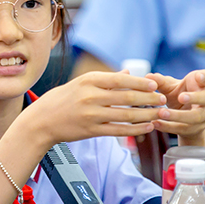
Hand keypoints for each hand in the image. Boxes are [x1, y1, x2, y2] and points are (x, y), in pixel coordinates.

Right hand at [28, 71, 165, 145]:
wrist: (42, 120)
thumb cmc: (63, 99)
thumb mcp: (81, 83)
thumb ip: (106, 79)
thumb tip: (128, 73)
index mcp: (89, 81)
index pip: (121, 80)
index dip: (141, 82)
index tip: (155, 84)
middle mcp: (91, 96)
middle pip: (127, 97)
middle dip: (148, 99)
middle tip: (162, 100)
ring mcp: (91, 114)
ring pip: (126, 115)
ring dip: (146, 115)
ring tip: (159, 114)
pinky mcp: (91, 130)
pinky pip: (119, 130)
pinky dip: (135, 129)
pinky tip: (147, 127)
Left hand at [145, 68, 204, 143]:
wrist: (184, 119)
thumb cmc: (179, 96)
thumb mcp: (170, 88)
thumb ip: (160, 82)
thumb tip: (148, 76)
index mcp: (201, 84)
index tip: (198, 77)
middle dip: (195, 97)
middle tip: (181, 97)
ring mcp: (203, 115)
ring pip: (195, 116)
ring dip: (177, 115)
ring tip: (161, 113)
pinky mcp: (195, 129)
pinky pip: (182, 128)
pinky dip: (168, 126)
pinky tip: (155, 123)